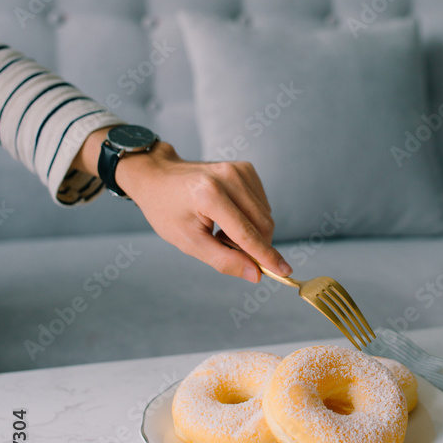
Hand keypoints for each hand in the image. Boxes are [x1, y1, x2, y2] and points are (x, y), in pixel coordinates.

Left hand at [72, 131, 291, 282]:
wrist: (157, 176)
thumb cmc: (167, 210)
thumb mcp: (188, 242)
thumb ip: (223, 260)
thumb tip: (255, 274)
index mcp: (210, 195)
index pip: (247, 233)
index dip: (267, 256)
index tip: (285, 271)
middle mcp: (229, 177)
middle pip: (263, 223)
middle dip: (253, 245)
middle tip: (224, 246)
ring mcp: (239, 169)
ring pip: (265, 215)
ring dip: (251, 231)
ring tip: (220, 230)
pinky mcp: (245, 168)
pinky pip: (261, 203)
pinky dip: (250, 217)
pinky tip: (228, 216)